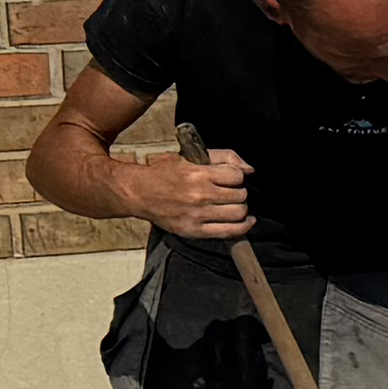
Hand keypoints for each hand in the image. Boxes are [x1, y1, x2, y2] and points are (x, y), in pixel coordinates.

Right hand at [129, 145, 252, 241]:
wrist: (137, 192)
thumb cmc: (163, 173)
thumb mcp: (190, 156)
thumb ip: (223, 157)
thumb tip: (249, 170)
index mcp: (198, 174)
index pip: (237, 176)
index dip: (236, 176)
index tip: (230, 178)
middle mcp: (199, 195)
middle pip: (240, 195)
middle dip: (239, 192)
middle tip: (230, 192)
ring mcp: (196, 215)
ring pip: (238, 213)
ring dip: (240, 208)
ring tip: (231, 205)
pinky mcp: (193, 230)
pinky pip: (229, 232)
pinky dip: (242, 227)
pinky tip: (245, 221)